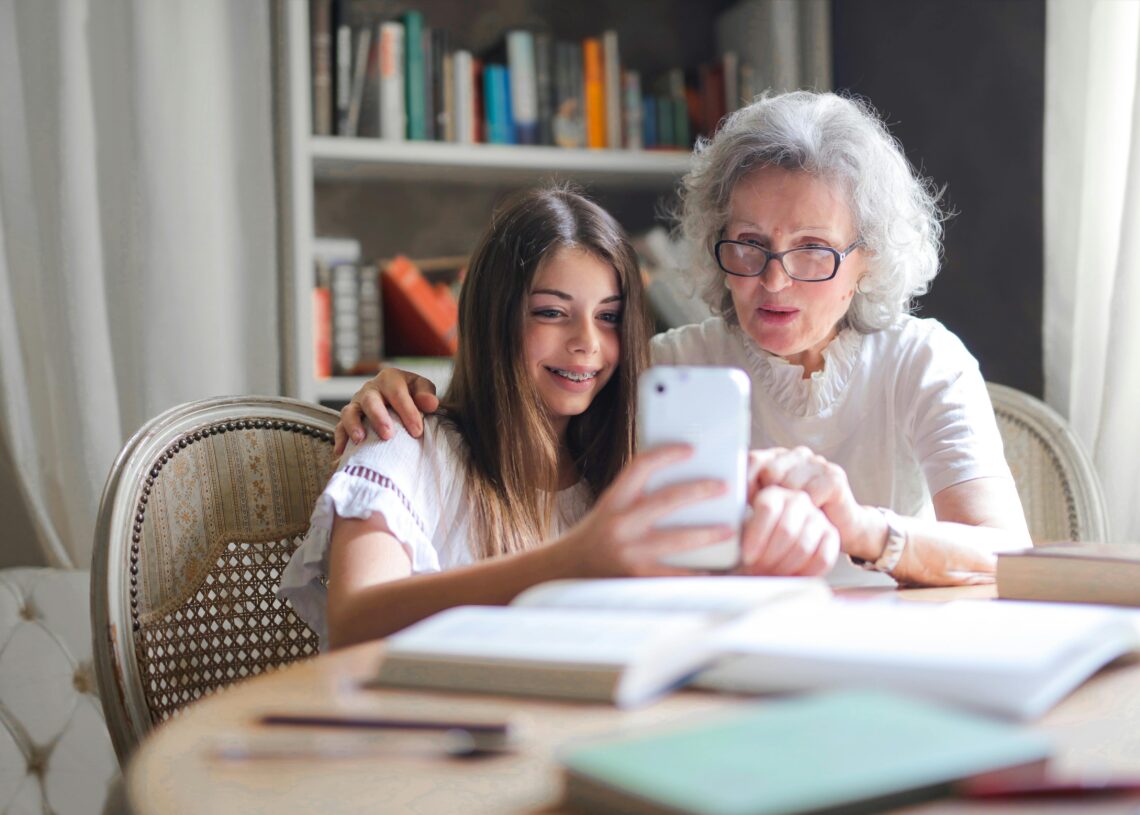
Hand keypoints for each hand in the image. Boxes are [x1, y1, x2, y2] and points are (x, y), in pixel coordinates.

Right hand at [334, 369, 439, 453]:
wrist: (395, 398)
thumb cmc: (410, 394)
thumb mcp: (421, 388)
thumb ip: (426, 394)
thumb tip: (430, 404)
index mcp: (389, 379)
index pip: (397, 393)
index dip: (407, 412)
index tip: (417, 431)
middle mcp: (370, 389)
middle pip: (370, 401)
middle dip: (378, 418)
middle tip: (387, 435)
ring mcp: (357, 404)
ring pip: (350, 412)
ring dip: (353, 426)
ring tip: (360, 440)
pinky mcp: (348, 418)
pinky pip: (340, 427)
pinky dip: (340, 439)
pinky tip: (342, 453)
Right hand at [553, 446, 737, 577]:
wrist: (564, 571)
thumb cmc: (595, 537)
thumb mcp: (610, 508)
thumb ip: (637, 497)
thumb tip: (681, 484)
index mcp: (613, 500)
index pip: (640, 466)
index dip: (667, 454)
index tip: (691, 449)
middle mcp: (620, 524)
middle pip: (667, 500)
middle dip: (700, 491)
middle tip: (724, 487)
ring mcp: (629, 552)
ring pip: (677, 539)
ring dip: (707, 534)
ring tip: (728, 529)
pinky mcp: (637, 578)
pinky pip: (675, 574)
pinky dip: (697, 572)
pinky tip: (714, 569)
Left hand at [736, 486, 838, 575]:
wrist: (777, 549)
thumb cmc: (753, 543)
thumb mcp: (739, 532)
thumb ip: (735, 531)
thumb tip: (725, 538)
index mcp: (772, 494)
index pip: (768, 509)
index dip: (757, 536)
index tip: (747, 558)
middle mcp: (797, 500)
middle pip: (786, 530)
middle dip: (769, 557)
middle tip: (758, 571)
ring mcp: (817, 516)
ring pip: (803, 546)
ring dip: (784, 567)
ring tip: (770, 575)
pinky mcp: (832, 535)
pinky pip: (822, 558)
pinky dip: (805, 573)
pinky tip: (790, 577)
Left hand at [749, 447, 882, 560]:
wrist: (843, 529)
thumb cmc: (800, 520)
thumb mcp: (771, 507)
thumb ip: (751, 497)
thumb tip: (725, 498)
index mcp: (777, 457)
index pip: (752, 460)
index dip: (745, 483)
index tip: (745, 505)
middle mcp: (797, 454)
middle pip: (770, 472)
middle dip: (768, 498)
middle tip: (773, 518)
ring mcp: (817, 463)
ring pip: (789, 484)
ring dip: (789, 508)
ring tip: (794, 519)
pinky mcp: (834, 476)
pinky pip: (810, 494)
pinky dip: (808, 511)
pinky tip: (812, 516)